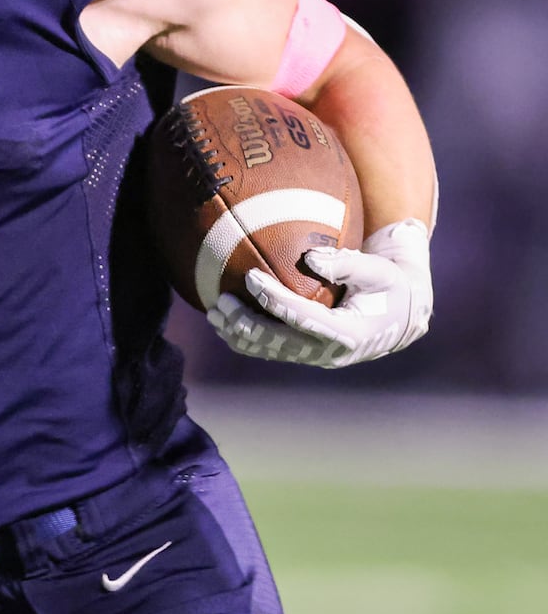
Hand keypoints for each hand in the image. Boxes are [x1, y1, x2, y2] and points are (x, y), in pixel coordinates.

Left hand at [207, 218, 432, 368]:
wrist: (400, 315)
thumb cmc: (389, 284)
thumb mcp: (377, 270)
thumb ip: (345, 263)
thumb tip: (309, 257)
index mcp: (350, 333)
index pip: (304, 317)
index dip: (274, 299)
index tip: (250, 276)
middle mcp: (330, 352)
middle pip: (279, 342)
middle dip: (246, 323)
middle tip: (220, 301)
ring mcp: (316, 356)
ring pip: (270, 350)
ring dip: (239, 334)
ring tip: (212, 313)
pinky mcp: (306, 354)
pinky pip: (271, 350)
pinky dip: (246, 338)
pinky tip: (224, 323)